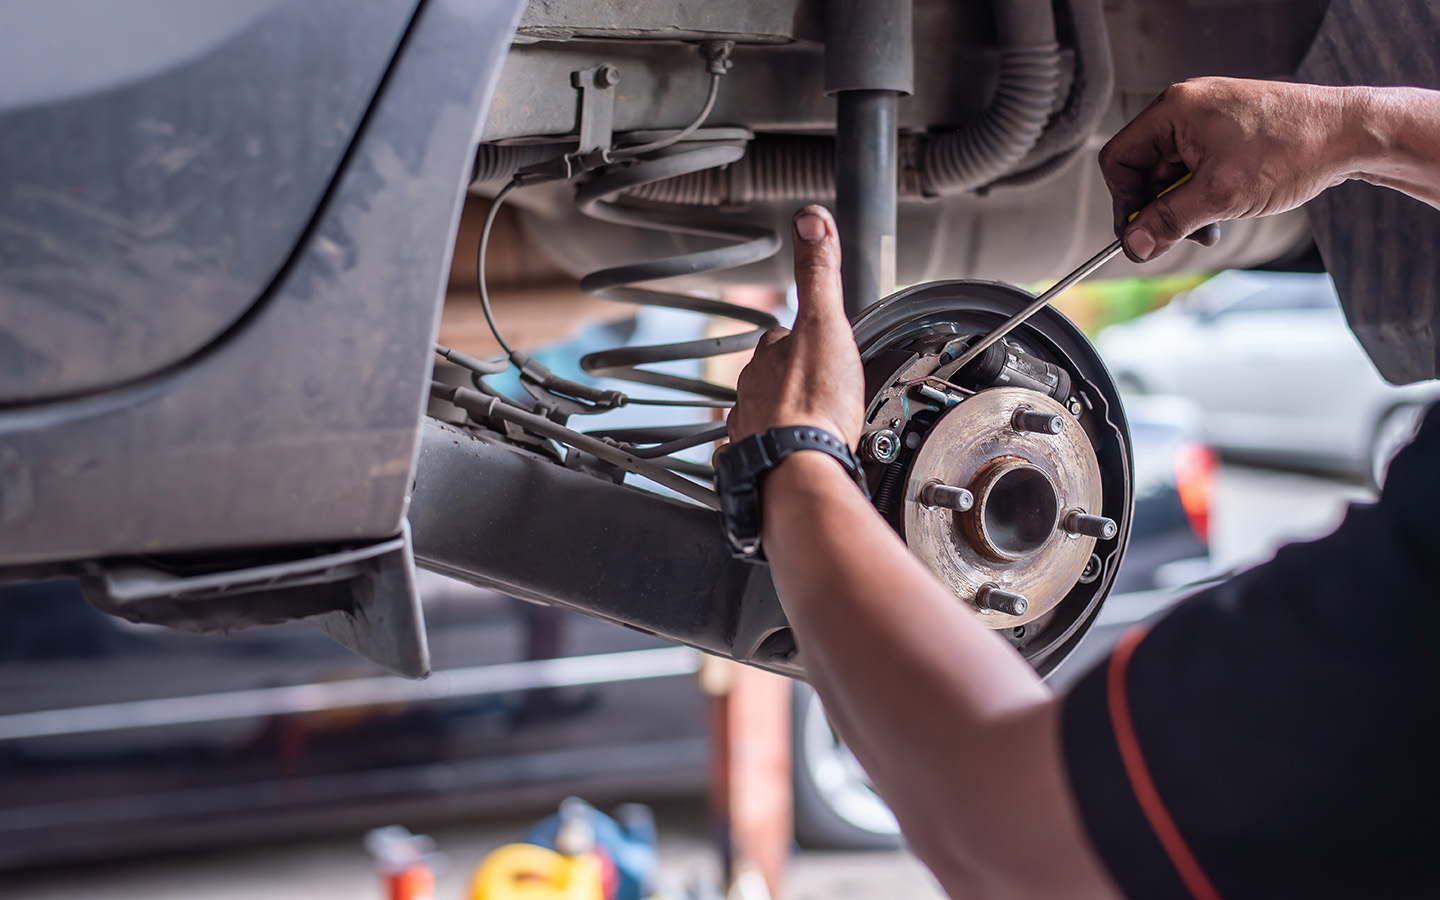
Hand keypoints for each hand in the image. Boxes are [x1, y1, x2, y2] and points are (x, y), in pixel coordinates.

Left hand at [727, 206, 864, 447]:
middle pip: (770, 376)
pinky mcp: (753, 463)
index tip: (817, 343)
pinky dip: (771, 452)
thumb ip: (818, 274)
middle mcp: (750, 391)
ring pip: (761, 415)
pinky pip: (757, 453)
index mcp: (769, 357)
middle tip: (820, 387)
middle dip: (790, 379)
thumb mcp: (826, 324)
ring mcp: (748, 429)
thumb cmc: (815, 404)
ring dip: (780, 416)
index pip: (780, 336)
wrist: (800, 469)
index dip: (800, 337)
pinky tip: (786, 456)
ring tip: (806, 423)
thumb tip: (810, 218)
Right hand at [1100, 77, 1362, 261]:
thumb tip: (1134, 245)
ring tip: (1212, 224)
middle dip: (1162, 208)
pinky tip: (1226, 209)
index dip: (1126, 202)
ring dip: (1185, 207)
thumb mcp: (1221, 195)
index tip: (1142, 234)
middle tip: (1183, 235)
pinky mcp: (1227, 133)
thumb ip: (1169, 221)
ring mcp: (1208, 120)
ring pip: (1172, 175)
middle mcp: (1186, 109)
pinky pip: (1197, 170)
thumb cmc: (1295, 147)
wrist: (1353, 133)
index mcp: (1174, 110)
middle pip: (1145, 170)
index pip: (1119, 160)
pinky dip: (1205, 195)